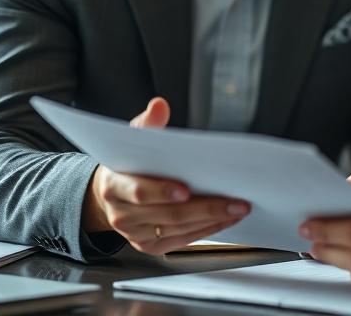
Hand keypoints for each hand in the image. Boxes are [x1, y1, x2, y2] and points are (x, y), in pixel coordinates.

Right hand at [81, 97, 250, 254]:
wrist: (110, 194)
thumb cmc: (128, 163)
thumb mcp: (132, 140)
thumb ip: (147, 124)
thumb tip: (159, 105)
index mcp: (114, 186)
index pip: (139, 192)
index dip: (162, 191)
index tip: (187, 190)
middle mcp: (121, 215)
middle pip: (168, 214)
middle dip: (207, 207)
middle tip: (238, 201)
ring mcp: (135, 233)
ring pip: (179, 229)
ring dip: (213, 219)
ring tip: (239, 208)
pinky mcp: (149, 245)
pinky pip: (182, 240)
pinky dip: (207, 230)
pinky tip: (226, 219)